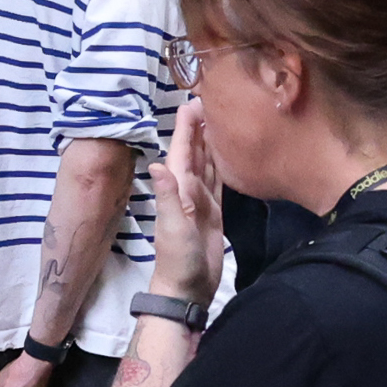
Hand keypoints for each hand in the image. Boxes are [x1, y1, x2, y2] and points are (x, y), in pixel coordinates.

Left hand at [149, 107, 223, 303]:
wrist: (187, 286)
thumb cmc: (177, 258)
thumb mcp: (172, 226)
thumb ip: (168, 196)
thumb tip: (159, 165)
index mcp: (178, 187)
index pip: (183, 149)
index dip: (188, 126)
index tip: (196, 100)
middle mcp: (188, 188)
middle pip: (196, 150)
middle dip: (201, 125)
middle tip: (214, 99)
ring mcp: (201, 199)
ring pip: (208, 162)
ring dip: (212, 141)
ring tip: (222, 118)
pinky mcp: (215, 210)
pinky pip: (219, 180)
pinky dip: (222, 164)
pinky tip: (228, 153)